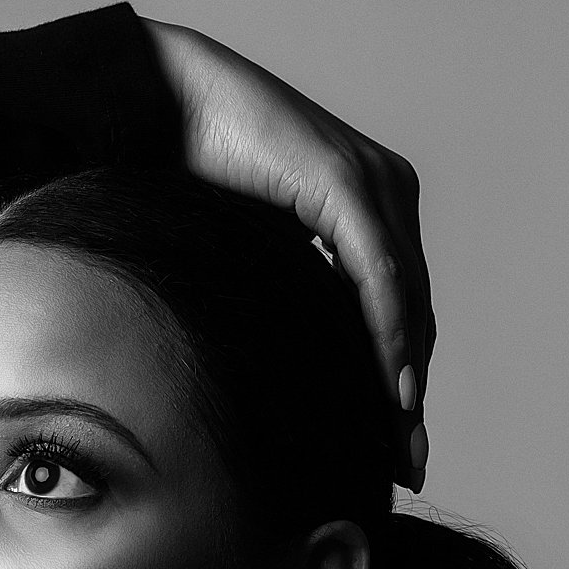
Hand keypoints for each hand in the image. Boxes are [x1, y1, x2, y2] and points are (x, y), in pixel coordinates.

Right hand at [143, 20, 434, 488]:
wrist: (156, 99)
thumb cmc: (187, 173)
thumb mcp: (252, 253)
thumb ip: (287, 294)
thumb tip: (286, 365)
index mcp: (370, 206)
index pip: (399, 310)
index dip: (400, 383)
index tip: (399, 451)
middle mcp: (387, 191)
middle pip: (412, 314)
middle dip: (410, 397)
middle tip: (409, 468)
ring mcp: (373, 183)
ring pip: (406, 302)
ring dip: (406, 379)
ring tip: (401, 445)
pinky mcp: (346, 182)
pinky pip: (378, 275)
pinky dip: (388, 333)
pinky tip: (394, 387)